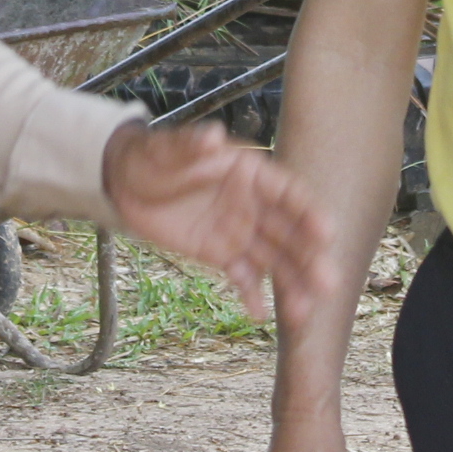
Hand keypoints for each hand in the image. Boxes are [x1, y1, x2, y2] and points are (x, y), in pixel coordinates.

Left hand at [101, 122, 333, 329]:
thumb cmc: (151, 157)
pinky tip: (260, 316)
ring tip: (303, 314)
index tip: (326, 233)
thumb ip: (191, 146)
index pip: (287, 193)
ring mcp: (239, 231)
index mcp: (249, 172)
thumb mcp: (167, 149)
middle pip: (289, 233)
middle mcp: (253, 204)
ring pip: (272, 260)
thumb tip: (212, 135)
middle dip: (309, 258)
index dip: (308, 212)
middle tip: (328, 283)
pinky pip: (242, 276)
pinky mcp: (221, 254)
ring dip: (291, 285)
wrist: (124, 183)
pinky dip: (252, 294)